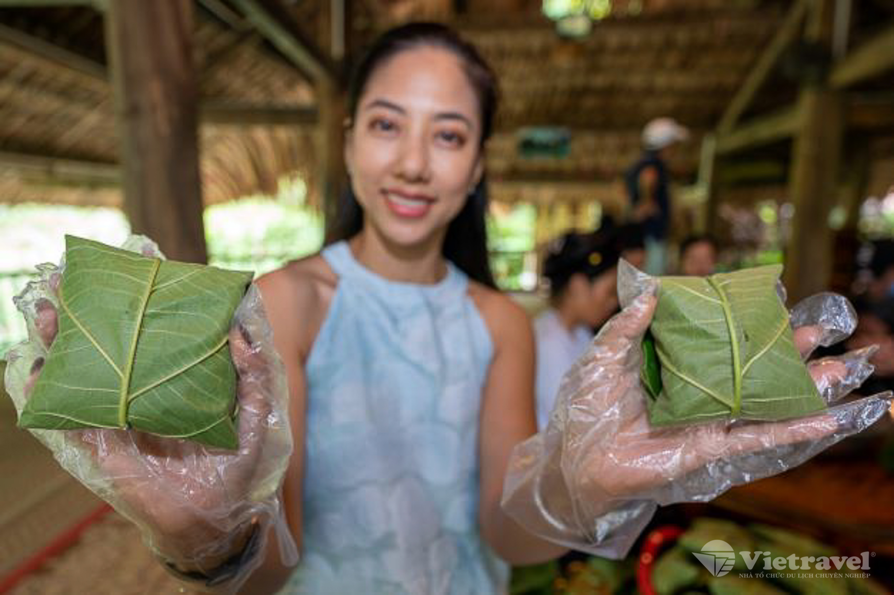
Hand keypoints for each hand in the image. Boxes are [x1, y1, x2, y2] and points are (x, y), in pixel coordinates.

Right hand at [23, 296, 274, 565]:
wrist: (218, 518)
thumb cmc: (237, 464)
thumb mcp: (257, 415)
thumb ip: (255, 376)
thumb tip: (238, 334)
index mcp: (176, 377)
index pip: (152, 330)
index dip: (138, 298)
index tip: (128, 261)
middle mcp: (144, 389)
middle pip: (109, 343)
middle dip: (85, 311)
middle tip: (64, 279)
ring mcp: (120, 416)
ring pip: (83, 372)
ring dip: (58, 342)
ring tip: (44, 312)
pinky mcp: (105, 446)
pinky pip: (71, 419)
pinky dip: (49, 396)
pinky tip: (35, 370)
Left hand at [564, 288, 890, 502]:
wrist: (575, 458)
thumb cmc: (586, 406)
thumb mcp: (602, 357)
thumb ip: (626, 328)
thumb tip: (651, 295)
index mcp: (674, 366)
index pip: (718, 341)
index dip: (745, 325)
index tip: (776, 304)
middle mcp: (697, 392)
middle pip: (749, 369)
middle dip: (784, 352)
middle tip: (819, 331)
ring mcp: (705, 421)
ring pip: (762, 403)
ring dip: (800, 389)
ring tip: (838, 370)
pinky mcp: (707, 450)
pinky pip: (753, 440)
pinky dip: (788, 432)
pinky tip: (823, 421)